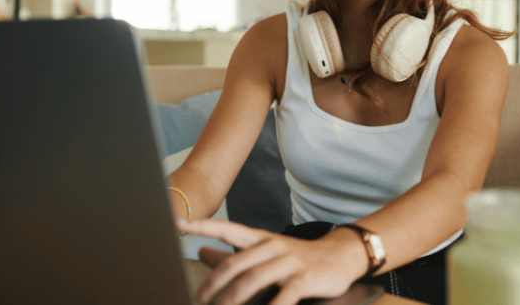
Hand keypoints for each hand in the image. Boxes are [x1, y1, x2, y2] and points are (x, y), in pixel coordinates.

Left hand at [178, 219, 365, 304]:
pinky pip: (284, 295)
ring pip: (254, 279)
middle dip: (213, 283)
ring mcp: (288, 262)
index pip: (228, 227)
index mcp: (260, 238)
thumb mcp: (265, 250)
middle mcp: (272, 246)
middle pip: (236, 262)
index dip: (204, 225)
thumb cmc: (296, 257)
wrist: (340, 256)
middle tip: (198, 300)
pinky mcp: (304, 278)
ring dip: (233, 299)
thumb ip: (234, 253)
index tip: (180, 223)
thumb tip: (201, 252)